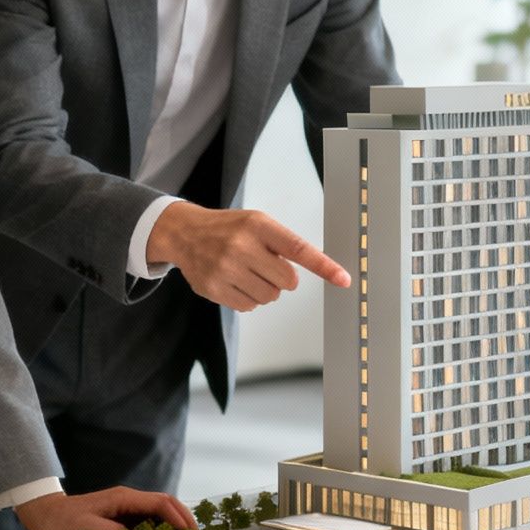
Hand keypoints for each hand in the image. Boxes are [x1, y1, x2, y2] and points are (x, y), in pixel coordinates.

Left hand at [14, 487, 196, 529]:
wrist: (45, 515)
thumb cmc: (62, 520)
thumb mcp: (84, 526)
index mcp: (123, 498)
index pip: (160, 502)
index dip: (178, 517)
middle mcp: (129, 500)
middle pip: (166, 505)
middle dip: (184, 520)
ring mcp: (126, 509)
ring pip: (160, 515)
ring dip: (175, 527)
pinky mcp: (122, 519)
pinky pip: (148, 523)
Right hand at [146, 201, 350, 311]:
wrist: (186, 233)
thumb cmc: (229, 229)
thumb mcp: (256, 222)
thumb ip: (282, 243)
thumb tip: (314, 268)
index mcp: (258, 225)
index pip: (298, 248)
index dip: (323, 266)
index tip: (343, 279)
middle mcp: (241, 246)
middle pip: (288, 281)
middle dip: (283, 278)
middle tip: (266, 266)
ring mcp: (225, 269)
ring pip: (270, 297)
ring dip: (265, 289)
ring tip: (247, 272)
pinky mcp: (214, 289)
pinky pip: (249, 307)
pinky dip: (248, 299)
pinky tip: (235, 282)